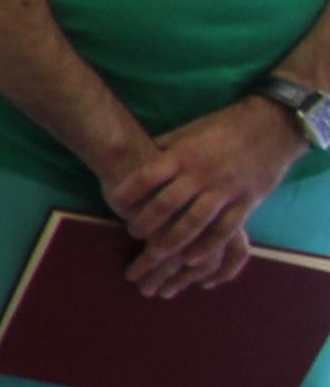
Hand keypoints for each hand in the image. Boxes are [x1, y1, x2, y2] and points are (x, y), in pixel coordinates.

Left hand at [107, 100, 297, 295]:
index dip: (128, 192)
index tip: (115, 205)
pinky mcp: (246, 202)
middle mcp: (202, 174)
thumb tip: (134, 164)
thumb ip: (163, 150)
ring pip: (195, 221)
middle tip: (133, 233)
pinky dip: (207, 246)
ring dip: (173, 240)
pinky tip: (191, 259)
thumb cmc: (221, 129)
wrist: (270, 127)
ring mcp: (226, 189)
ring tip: (155, 253)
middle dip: (147, 222)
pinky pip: (225, 229)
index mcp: (183, 155)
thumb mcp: (188, 133)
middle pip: (167, 203)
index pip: (147, 176)